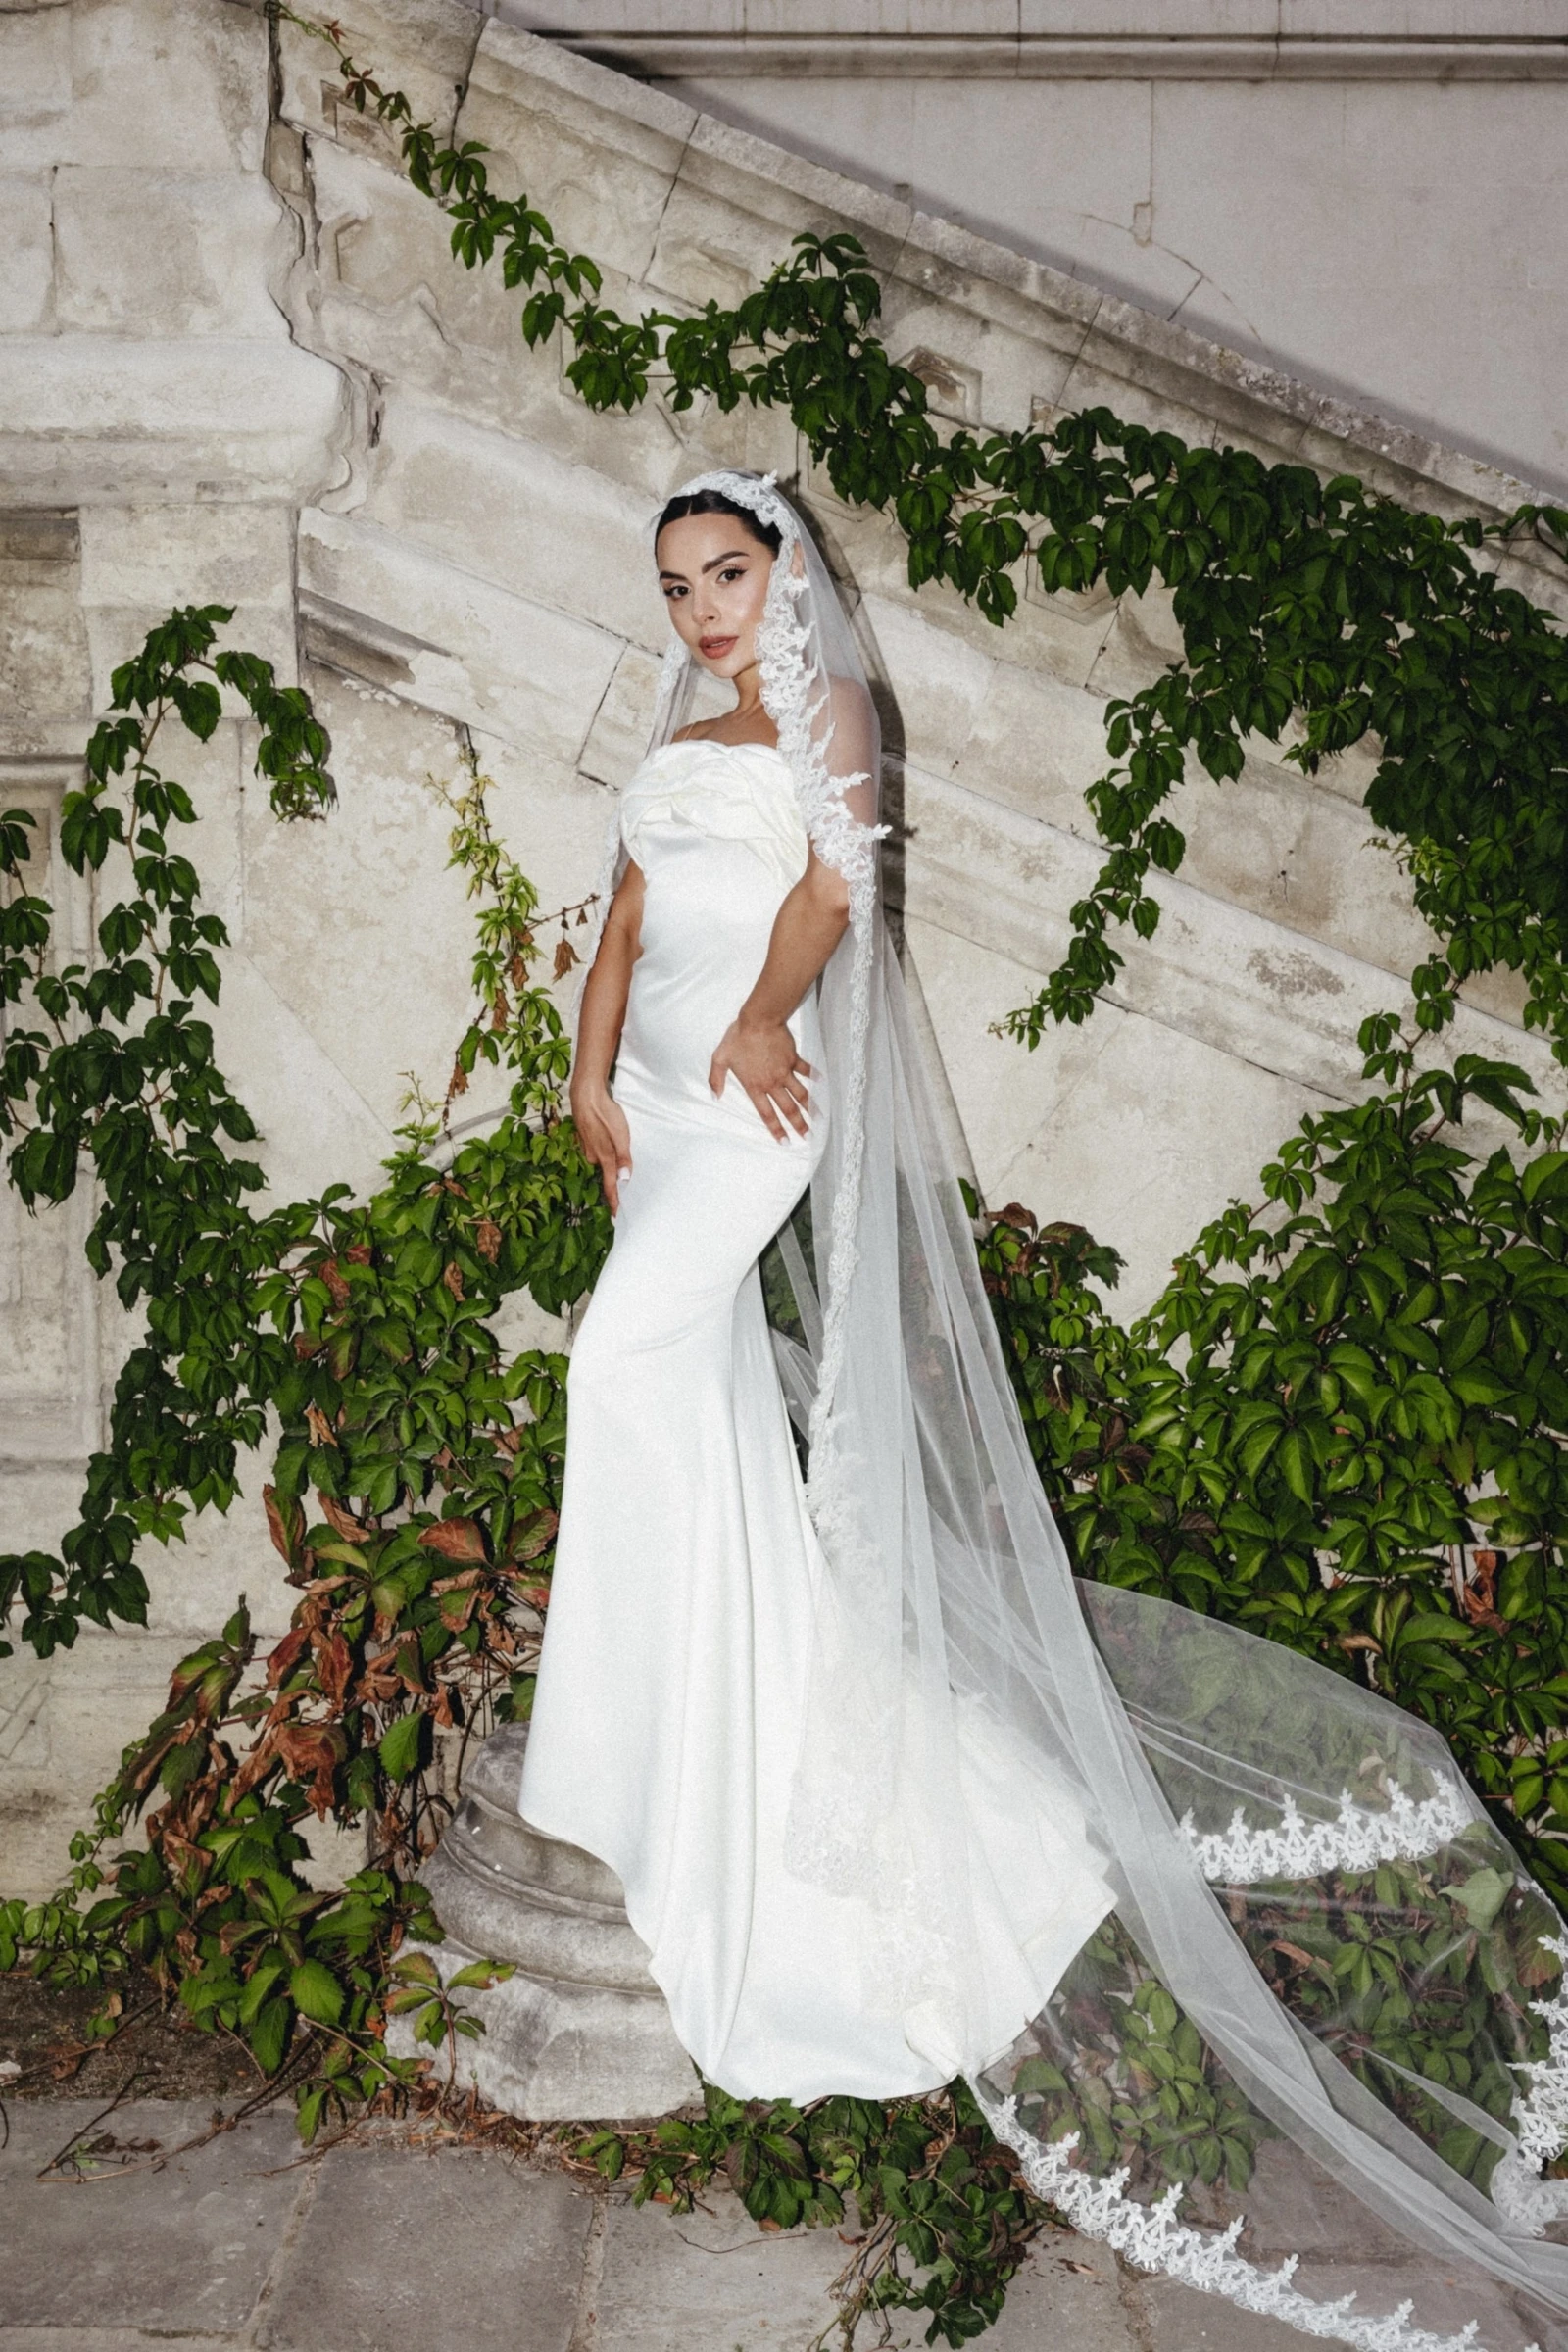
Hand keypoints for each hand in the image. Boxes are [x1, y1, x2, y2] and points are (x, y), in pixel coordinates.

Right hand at [572, 1081, 632, 1214]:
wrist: (585, 1094)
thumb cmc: (605, 1114)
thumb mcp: (621, 1136)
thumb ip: (623, 1159)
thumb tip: (624, 1180)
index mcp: (603, 1158)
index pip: (610, 1186)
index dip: (614, 1201)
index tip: (616, 1216)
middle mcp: (592, 1156)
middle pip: (605, 1171)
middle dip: (613, 1174)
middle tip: (626, 1178)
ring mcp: (586, 1146)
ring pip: (601, 1158)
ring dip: (609, 1156)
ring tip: (618, 1148)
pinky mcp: (584, 1136)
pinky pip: (596, 1148)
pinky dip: (603, 1146)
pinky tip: (607, 1135)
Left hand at [709, 1016, 813, 1139]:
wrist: (758, 1021)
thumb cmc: (738, 1038)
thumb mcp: (720, 1058)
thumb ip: (716, 1079)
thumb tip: (714, 1096)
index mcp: (755, 1086)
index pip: (767, 1114)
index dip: (776, 1129)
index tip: (785, 1142)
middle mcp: (772, 1083)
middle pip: (788, 1109)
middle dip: (798, 1125)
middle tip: (807, 1136)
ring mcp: (785, 1072)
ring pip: (800, 1094)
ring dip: (810, 1107)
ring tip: (818, 1118)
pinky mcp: (793, 1059)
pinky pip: (806, 1070)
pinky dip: (814, 1076)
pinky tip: (821, 1082)